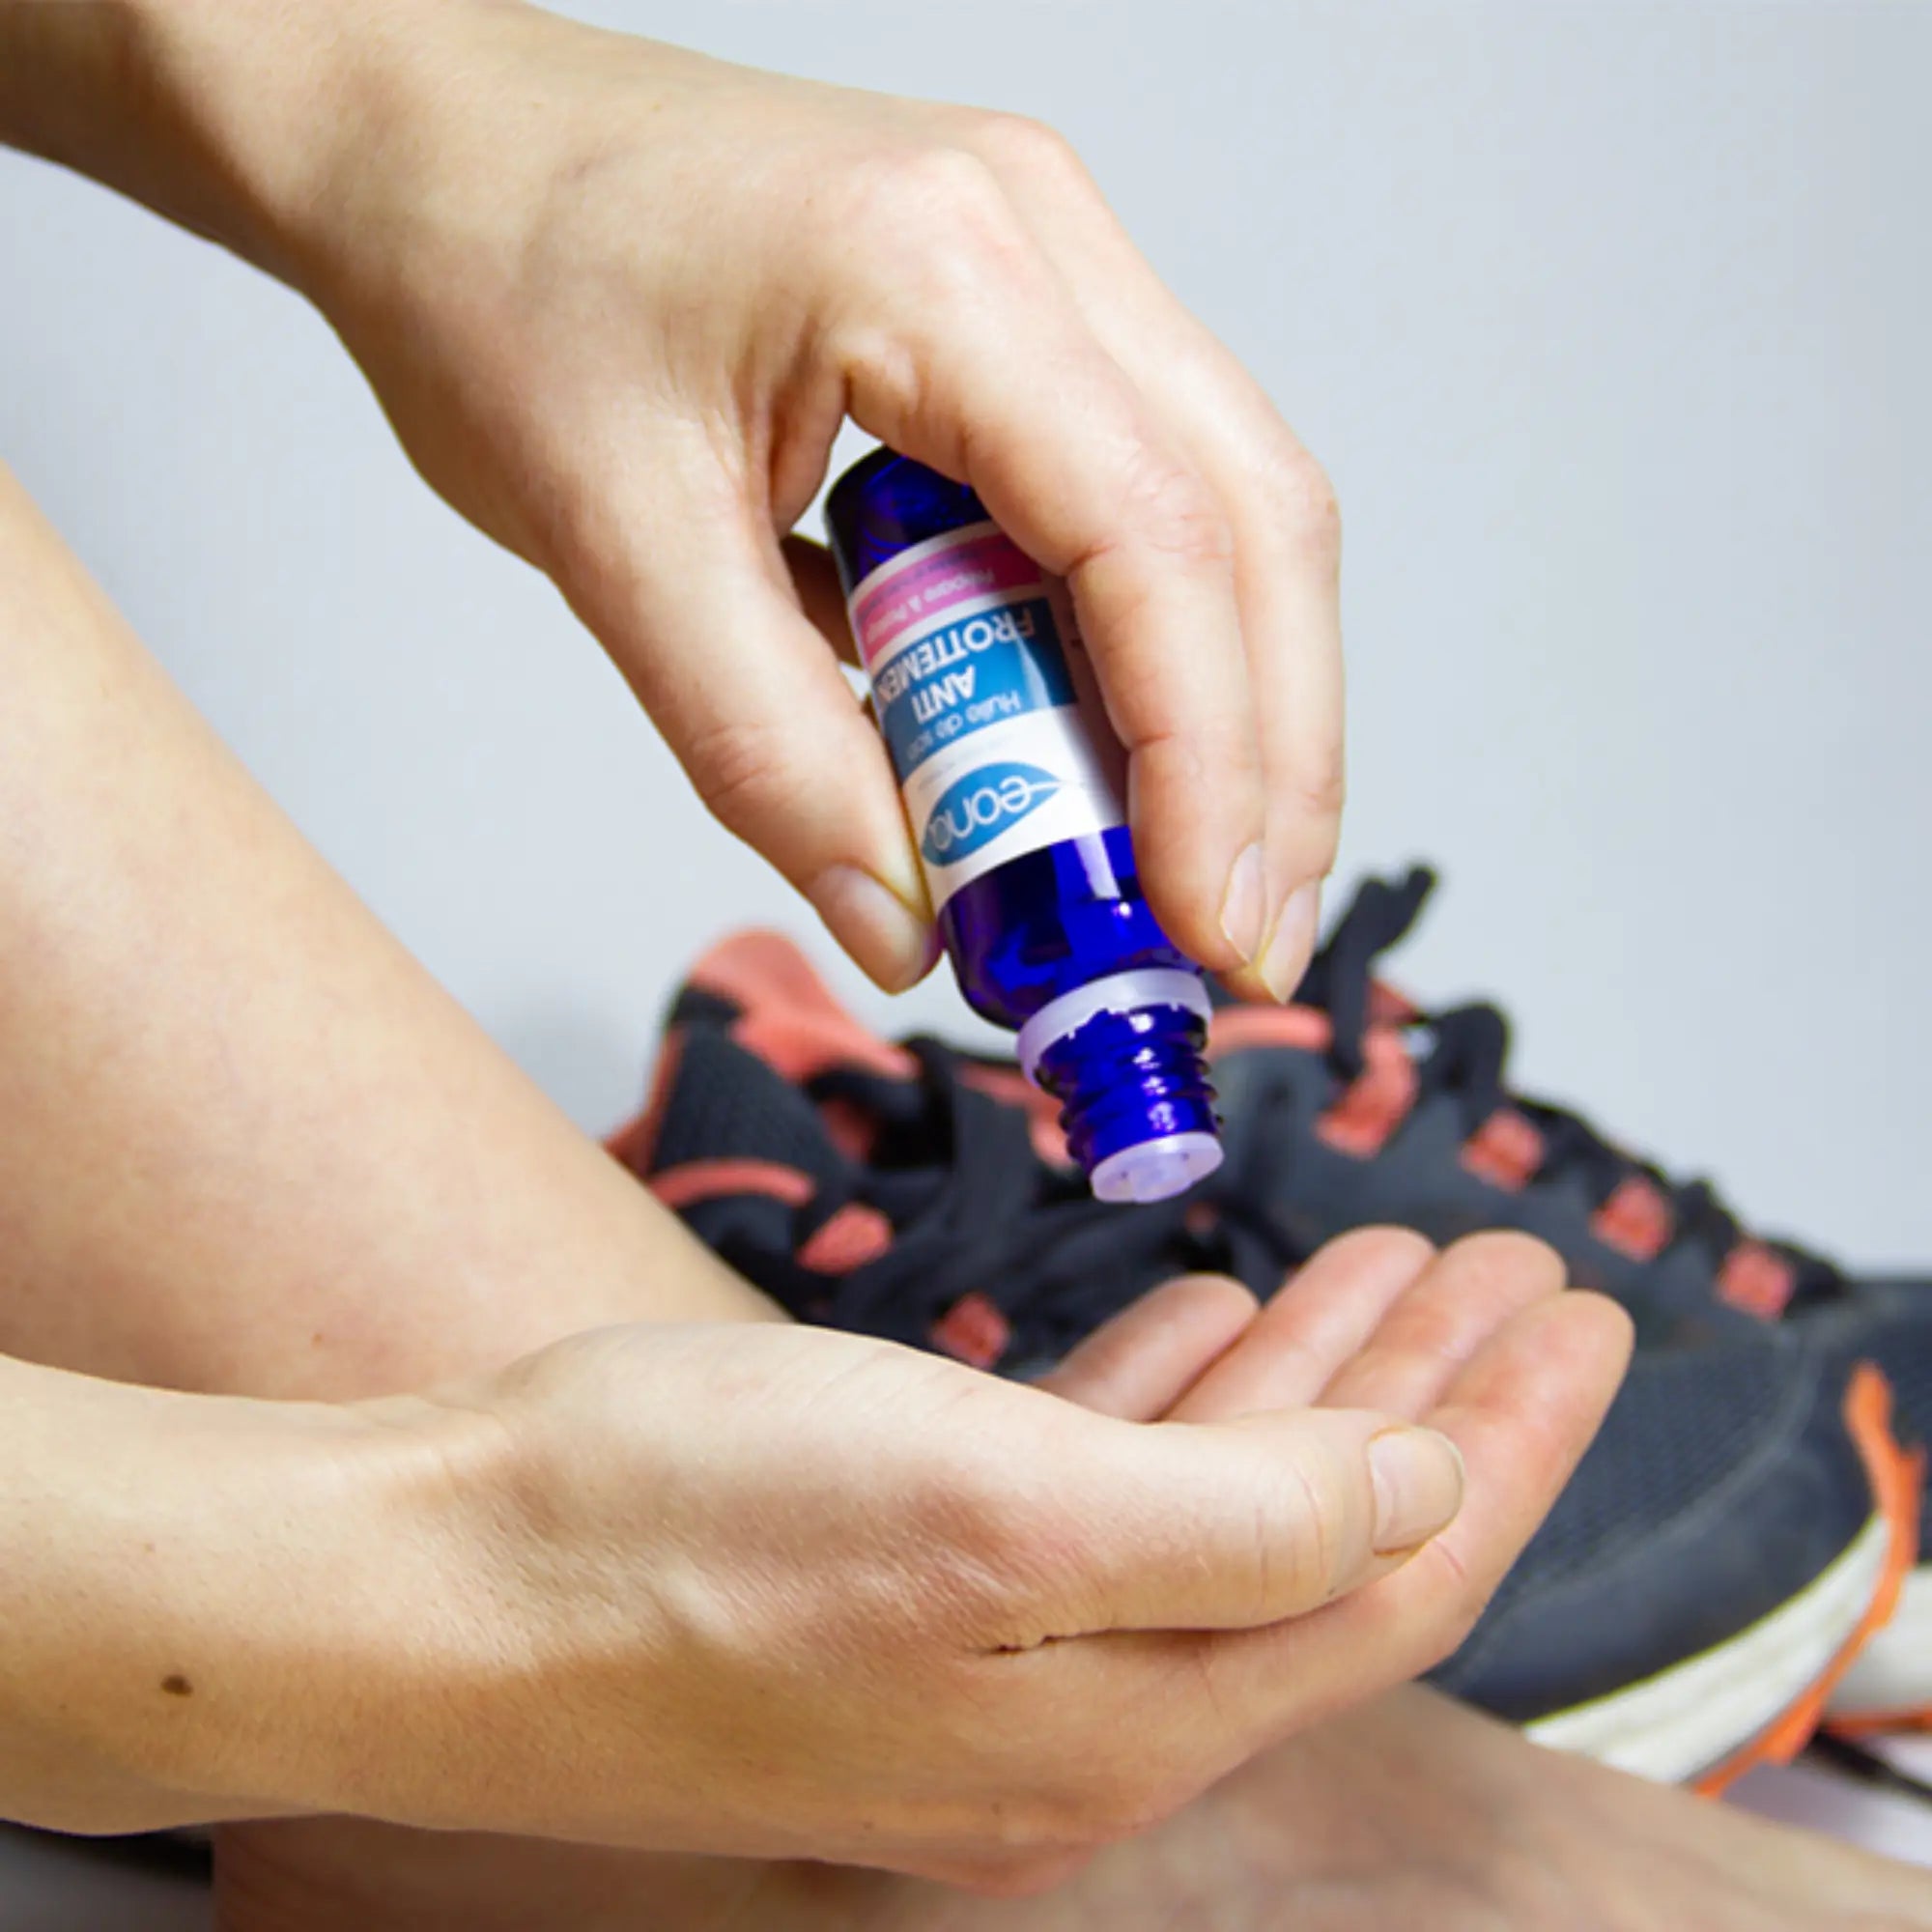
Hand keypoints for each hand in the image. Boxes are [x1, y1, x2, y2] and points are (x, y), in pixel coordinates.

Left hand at [271, 3, 1339, 996]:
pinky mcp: (1018, 315)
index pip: (1150, 535)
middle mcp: (1036, 235)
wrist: (426, 133)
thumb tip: (904, 924)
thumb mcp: (610, 542)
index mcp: (936, 264)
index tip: (1204, 922)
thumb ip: (766, 750)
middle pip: (1249, 521)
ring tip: (1198, 875)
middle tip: (1242, 937)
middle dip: (1270, 756)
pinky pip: (1133, 494)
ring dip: (1226, 709)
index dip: (1207, 755)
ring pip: (1221, 510)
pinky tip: (1108, 761)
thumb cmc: (490, 278)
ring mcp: (1044, 262)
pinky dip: (1137, 648)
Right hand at [307, 1230, 1624, 1891]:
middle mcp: (1075, 1710)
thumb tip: (1416, 1494)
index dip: (1503, 1444)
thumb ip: (1232, 1523)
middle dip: (1433, 1393)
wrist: (431, 1582)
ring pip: (1216, 1501)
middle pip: (1322, 1539)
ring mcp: (987, 1647)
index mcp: (1120, 1718)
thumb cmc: (679, 1537)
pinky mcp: (908, 1577)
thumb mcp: (989, 1511)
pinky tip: (1210, 1321)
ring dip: (1311, 1376)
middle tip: (1521, 1269)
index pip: (1389, 1578)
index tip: (1582, 1313)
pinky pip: (1094, 1483)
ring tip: (1395, 1263)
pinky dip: (1170, 1395)